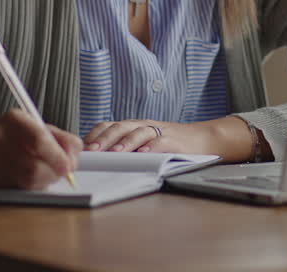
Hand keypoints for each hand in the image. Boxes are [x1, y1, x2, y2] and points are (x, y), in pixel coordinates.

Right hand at [0, 110, 82, 188]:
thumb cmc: (13, 134)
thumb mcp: (35, 125)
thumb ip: (59, 137)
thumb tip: (74, 155)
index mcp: (13, 120)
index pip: (38, 139)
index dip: (58, 156)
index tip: (69, 164)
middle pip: (34, 165)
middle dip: (56, 171)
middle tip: (64, 171)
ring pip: (29, 180)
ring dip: (47, 179)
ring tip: (51, 172)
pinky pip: (21, 188)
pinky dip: (35, 185)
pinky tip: (36, 177)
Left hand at [83, 119, 210, 154]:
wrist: (203, 138)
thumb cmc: (170, 144)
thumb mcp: (144, 142)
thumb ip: (126, 147)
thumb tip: (98, 160)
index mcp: (133, 126)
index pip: (108, 126)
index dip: (94, 135)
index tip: (82, 149)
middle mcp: (143, 126)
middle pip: (120, 127)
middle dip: (104, 139)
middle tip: (92, 152)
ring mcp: (159, 131)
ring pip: (139, 132)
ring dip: (125, 142)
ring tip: (115, 153)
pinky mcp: (174, 141)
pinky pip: (161, 142)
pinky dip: (152, 147)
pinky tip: (144, 153)